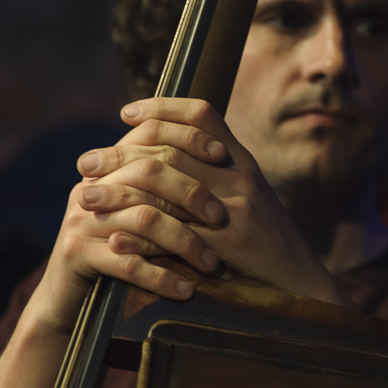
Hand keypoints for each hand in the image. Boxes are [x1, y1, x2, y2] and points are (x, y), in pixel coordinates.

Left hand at [38, 98, 348, 331]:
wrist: (302, 280)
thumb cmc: (268, 240)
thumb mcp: (249, 196)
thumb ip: (218, 173)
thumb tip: (172, 153)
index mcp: (242, 160)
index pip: (202, 114)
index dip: (162, 107)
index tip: (125, 114)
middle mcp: (240, 175)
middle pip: (172, 148)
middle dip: (121, 154)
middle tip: (85, 162)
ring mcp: (236, 208)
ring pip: (166, 185)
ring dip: (119, 191)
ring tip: (86, 198)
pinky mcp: (230, 244)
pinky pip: (175, 235)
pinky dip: (140, 237)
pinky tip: (114, 241)